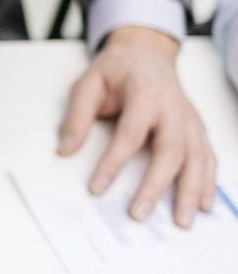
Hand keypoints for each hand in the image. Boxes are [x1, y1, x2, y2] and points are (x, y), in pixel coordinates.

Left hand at [58, 27, 215, 226]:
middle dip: (156, 186)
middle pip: (170, 150)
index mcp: (144, 93)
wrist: (147, 52)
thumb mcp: (89, 82)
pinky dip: (208, 182)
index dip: (113, 162)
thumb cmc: (118, 69)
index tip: (97, 187)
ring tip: (181, 221)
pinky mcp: (197, 128)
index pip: (130, 133)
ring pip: (196, 158)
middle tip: (139, 214)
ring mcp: (189, 119)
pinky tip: (204, 205)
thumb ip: (77, 116)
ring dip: (191, 192)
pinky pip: (208, 157)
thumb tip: (65, 150)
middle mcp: (173, 107)